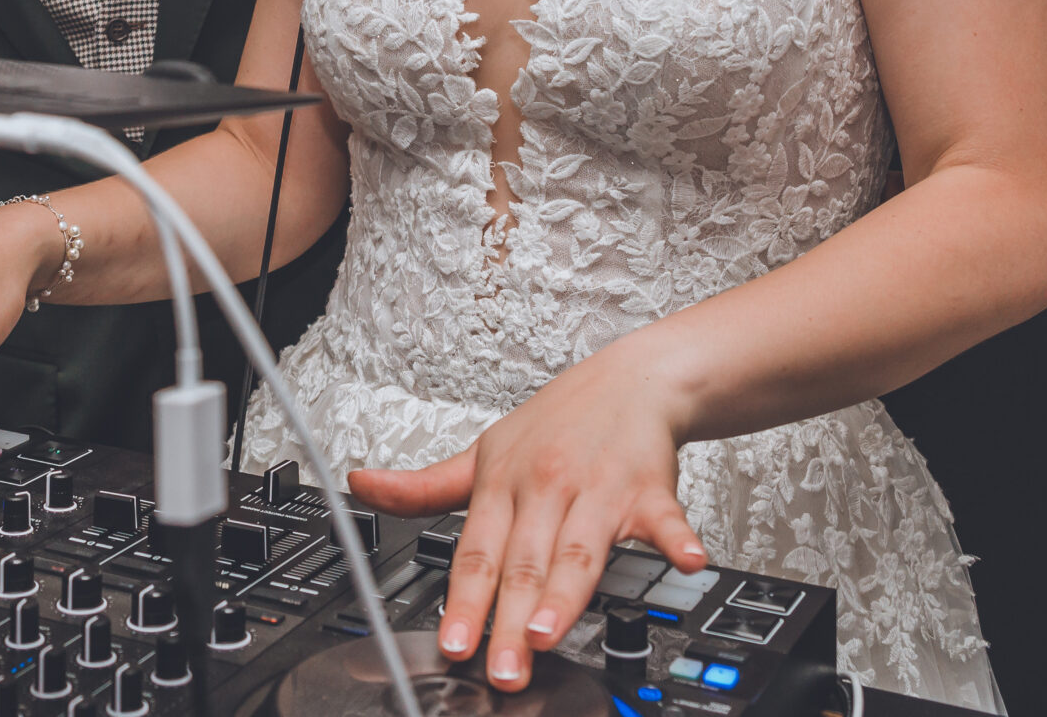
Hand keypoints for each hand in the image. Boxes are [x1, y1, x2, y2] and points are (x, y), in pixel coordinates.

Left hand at [346, 338, 704, 691]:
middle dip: (509, 619)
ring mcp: (600, 488)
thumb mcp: (483, 451)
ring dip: (564, 591)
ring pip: (580, 548)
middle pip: (525, 563)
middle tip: (501, 668)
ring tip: (547, 631)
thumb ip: (424, 487)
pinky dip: (675, 540)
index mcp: (504, 484)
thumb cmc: (558, 423)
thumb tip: (361, 489)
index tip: (454, 643)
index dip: (464, 600)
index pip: (477, 552)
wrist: (631, 379)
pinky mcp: (651, 489)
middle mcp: (548, 486)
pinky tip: (685, 560)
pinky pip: (665, 519)